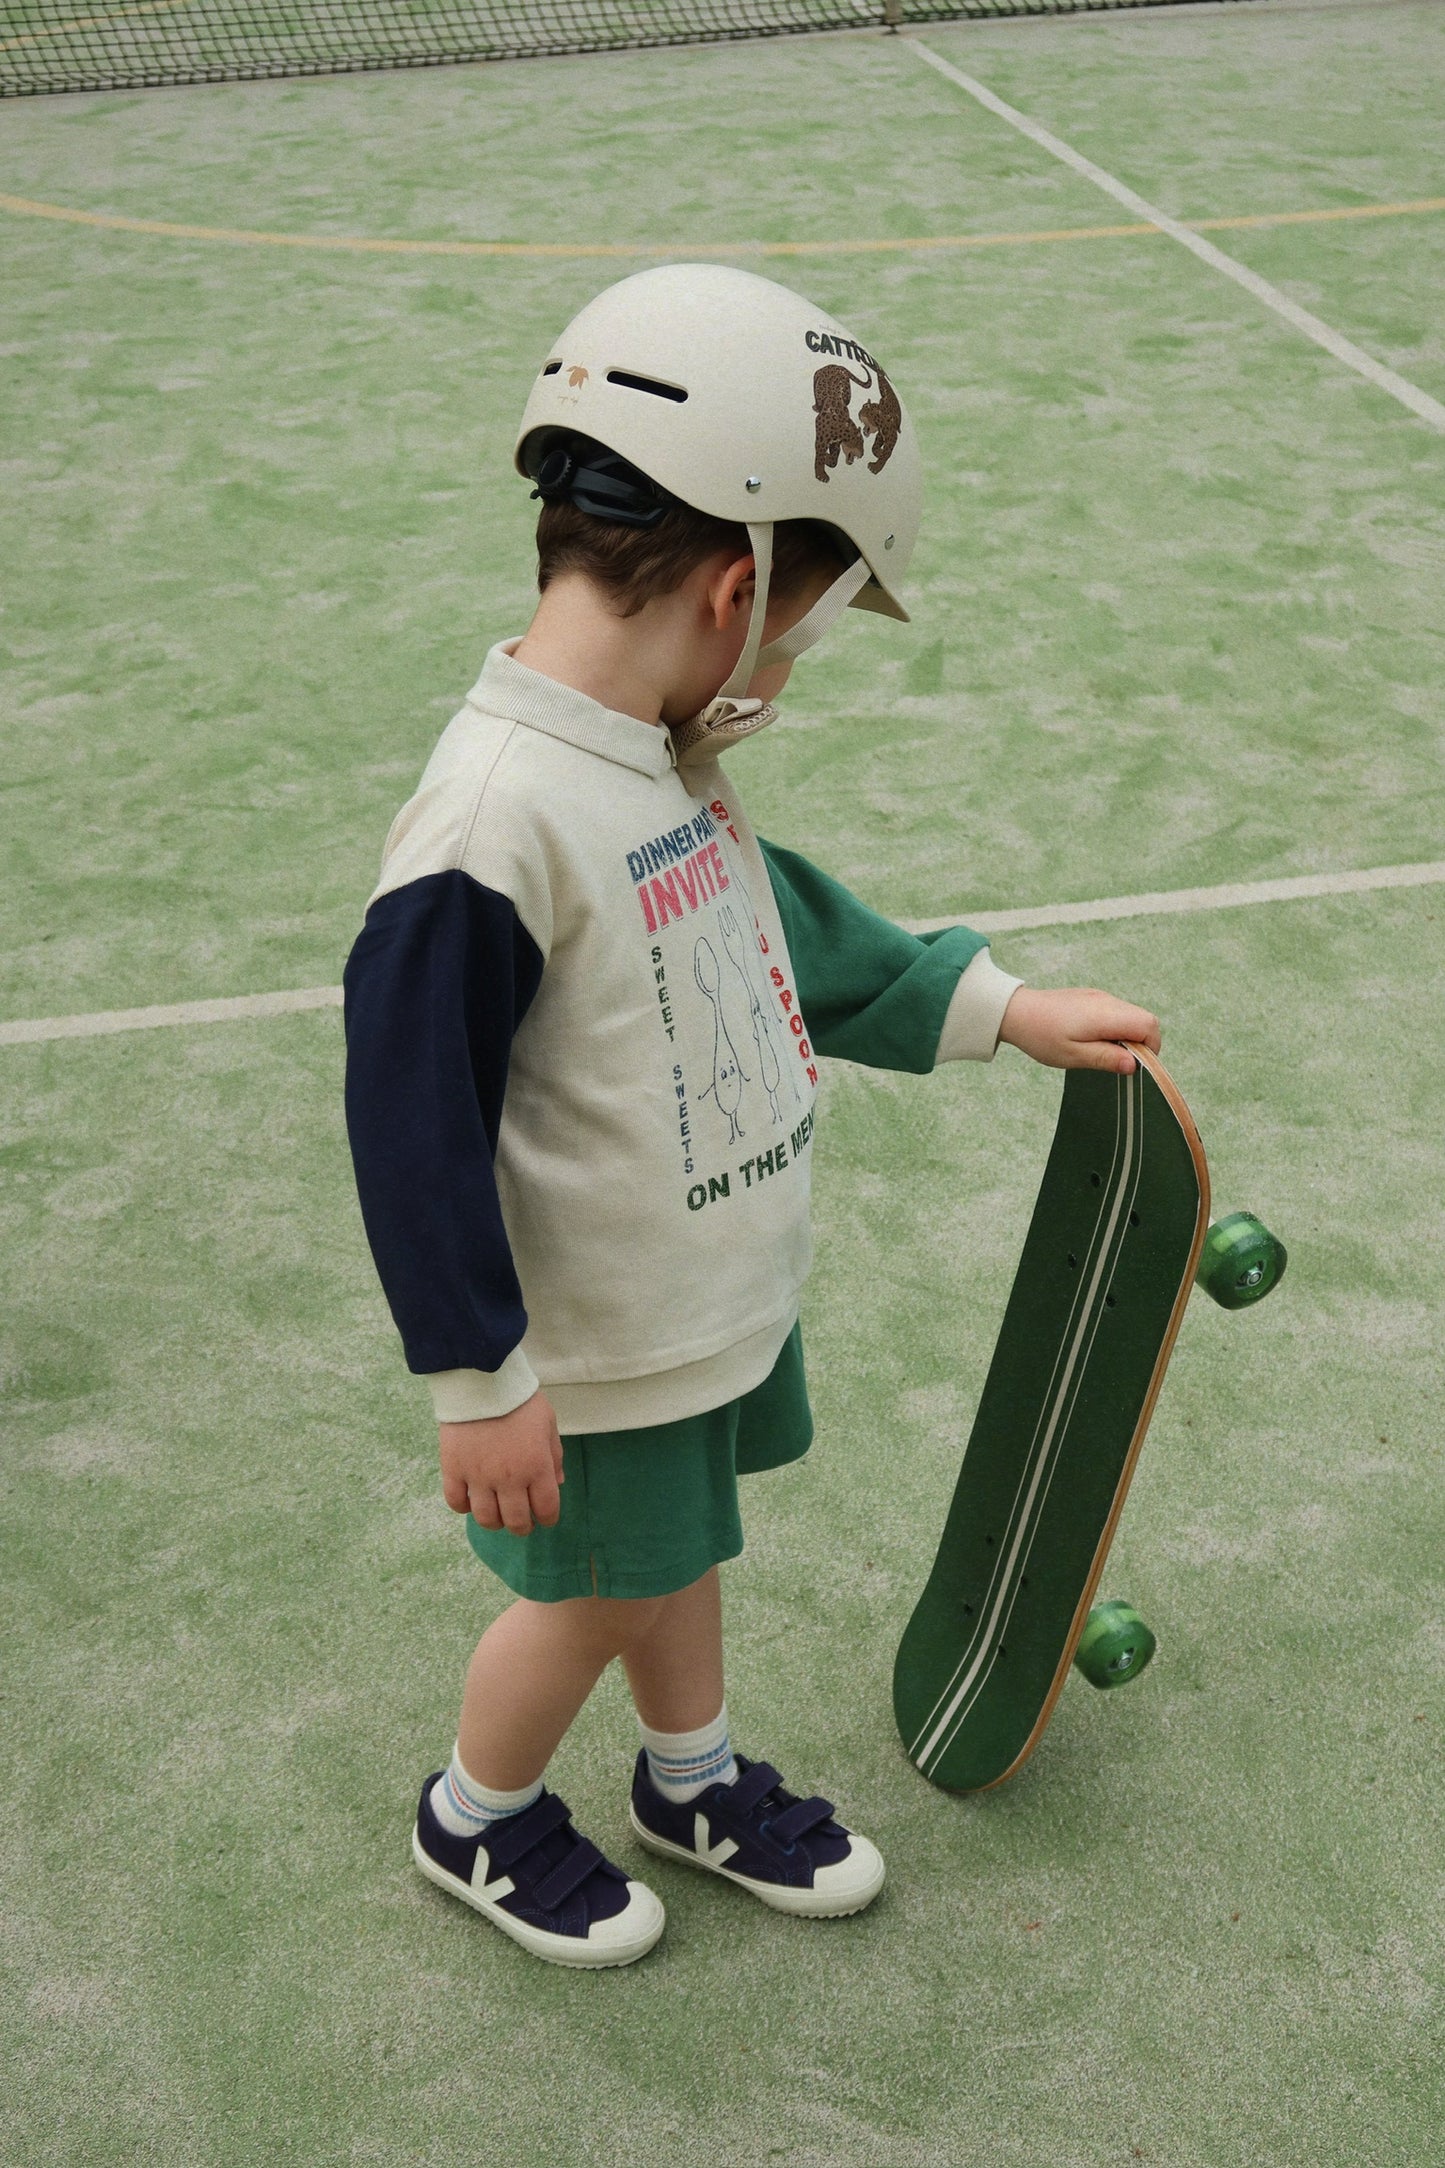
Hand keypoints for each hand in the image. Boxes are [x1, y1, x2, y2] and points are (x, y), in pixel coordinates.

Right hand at [438, 1391, 563, 1536]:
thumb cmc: (520, 1400)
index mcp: (536, 1467)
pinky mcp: (454, 1470)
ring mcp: (479, 1477)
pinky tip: (471, 1500)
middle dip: (522, 1527)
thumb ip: (554, 1456)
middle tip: (521, 1522)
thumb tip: (557, 1484)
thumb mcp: (548, 1423)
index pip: (546, 1509)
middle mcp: (509, 1479)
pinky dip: (464, 1507)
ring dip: (494, 1522)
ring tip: (496, 1514)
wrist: (481, 1381)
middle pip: (516, 1521)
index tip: (544, 1517)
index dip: (547, 1518)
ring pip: (486, 1519)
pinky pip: (456, 1502)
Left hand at [998, 986, 1161, 1073]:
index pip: (1149, 1025)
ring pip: (1131, 1015)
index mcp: (1106, 1014)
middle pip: (1144, 1019)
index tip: (1134, 1065)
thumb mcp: (1074, 1055)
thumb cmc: (1042, 1036)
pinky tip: (1092, 1039)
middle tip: (1116, 1060)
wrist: (1015, 1012)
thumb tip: (1135, 1065)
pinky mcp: (1092, 997)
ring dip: (1126, 1036)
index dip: (1150, 1048)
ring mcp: (1100, 997)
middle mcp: (1107, 1001)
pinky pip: (1116, 1012)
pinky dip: (1115, 1028)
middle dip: (1140, 1043)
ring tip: (1100, 1051)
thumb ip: (1106, 1058)